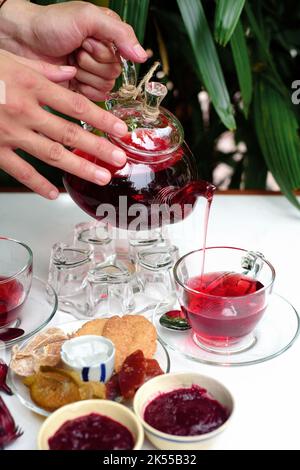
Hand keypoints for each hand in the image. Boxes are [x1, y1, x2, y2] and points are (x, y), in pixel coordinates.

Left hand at [0, 0, 147, 99]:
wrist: (25, 40)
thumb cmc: (53, 23)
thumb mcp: (89, 18)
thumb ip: (120, 34)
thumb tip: (142, 55)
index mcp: (109, 37)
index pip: (123, 56)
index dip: (104, 52)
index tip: (87, 41)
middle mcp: (103, 56)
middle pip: (114, 73)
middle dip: (92, 63)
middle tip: (76, 50)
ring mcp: (93, 73)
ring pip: (105, 86)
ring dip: (86, 74)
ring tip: (71, 61)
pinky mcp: (82, 89)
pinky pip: (95, 98)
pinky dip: (83, 89)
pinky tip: (72, 76)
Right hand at [0, 50, 128, 198]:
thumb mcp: (10, 60)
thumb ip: (42, 71)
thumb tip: (69, 75)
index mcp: (31, 87)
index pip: (75, 105)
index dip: (101, 119)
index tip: (121, 129)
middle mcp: (24, 111)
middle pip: (69, 133)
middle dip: (98, 148)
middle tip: (119, 159)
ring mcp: (10, 133)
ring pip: (51, 154)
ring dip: (79, 167)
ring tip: (101, 177)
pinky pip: (19, 170)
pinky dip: (37, 184)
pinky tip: (52, 194)